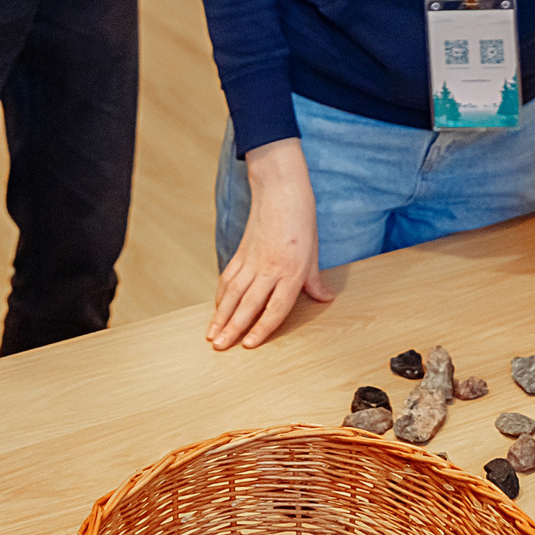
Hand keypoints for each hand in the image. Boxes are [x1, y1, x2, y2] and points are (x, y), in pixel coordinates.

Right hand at [209, 139, 335, 349]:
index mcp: (291, 270)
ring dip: (220, 315)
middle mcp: (269, 268)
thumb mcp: (314, 249)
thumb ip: (314, 279)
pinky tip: (216, 308)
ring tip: (211, 334)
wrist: (280, 188)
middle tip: (219, 347)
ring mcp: (251, 260)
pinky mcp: (241, 251)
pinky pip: (228, 277)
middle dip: (232, 328)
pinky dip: (220, 295)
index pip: (275, 307)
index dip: (262, 328)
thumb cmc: (301, 217)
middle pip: (248, 304)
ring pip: (232, 293)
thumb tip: (324, 298)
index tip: (249, 345)